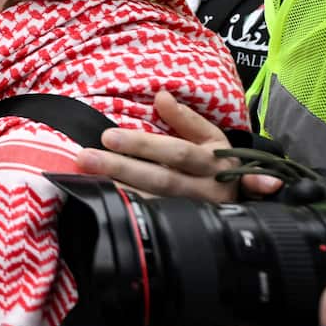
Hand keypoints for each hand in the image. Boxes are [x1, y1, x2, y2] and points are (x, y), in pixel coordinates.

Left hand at [76, 91, 277, 201]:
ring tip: (90, 178)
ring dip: (121, 191)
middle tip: (87, 157)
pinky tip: (107, 202)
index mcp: (213, 162)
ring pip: (155, 203)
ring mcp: (194, 213)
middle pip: (162, 179)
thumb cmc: (216, 163)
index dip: (144, 144)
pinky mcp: (182, 229)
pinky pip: (153, 220)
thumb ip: (186, 118)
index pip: (177, 152)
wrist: (238, 200)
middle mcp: (206, 189)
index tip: (108, 136)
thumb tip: (161, 96)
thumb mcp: (211, 137)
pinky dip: (129, 211)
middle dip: (122, 168)